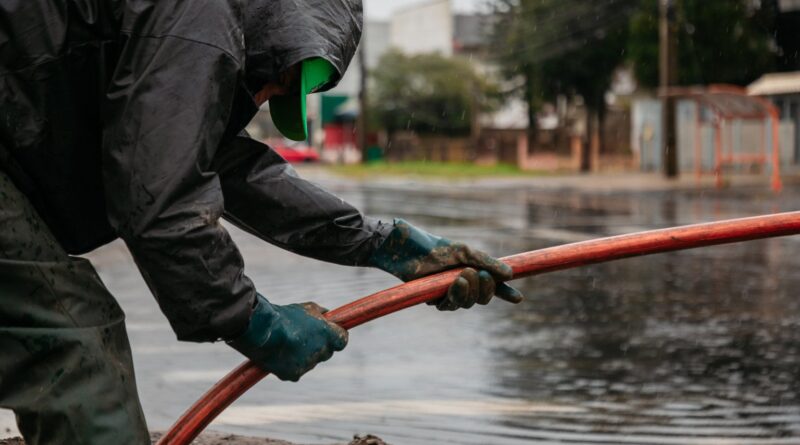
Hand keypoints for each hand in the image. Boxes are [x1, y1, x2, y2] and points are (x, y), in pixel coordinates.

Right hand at [227, 294, 347, 380]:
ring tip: (288, 342)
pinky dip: (291, 364)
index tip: (332, 332)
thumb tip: (329, 316)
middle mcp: (321, 351)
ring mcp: (308, 365)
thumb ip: (322, 314)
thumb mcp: (308, 308)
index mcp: (328, 335)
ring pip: (311, 361)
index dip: (337, 336)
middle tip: (306, 336)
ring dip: (304, 354)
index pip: (343, 340)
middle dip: (320, 345)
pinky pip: (297, 370)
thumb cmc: (285, 316)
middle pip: (327, 351)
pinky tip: (281, 353)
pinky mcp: (294, 374)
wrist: (262, 331)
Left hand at [369, 219, 522, 310]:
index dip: (505, 293)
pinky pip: (448, 306)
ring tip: (460, 276)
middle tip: (479, 275)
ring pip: (466, 304)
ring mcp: (449, 293)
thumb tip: (510, 274)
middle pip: (482, 298)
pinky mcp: (434, 299)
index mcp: (473, 270)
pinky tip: (451, 285)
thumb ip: (485, 262)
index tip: (518, 298)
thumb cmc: (434, 247)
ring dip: (467, 292)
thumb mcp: (464, 251)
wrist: (407, 250)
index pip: (493, 285)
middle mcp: (463, 284)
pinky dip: (452, 297)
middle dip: (484, 289)